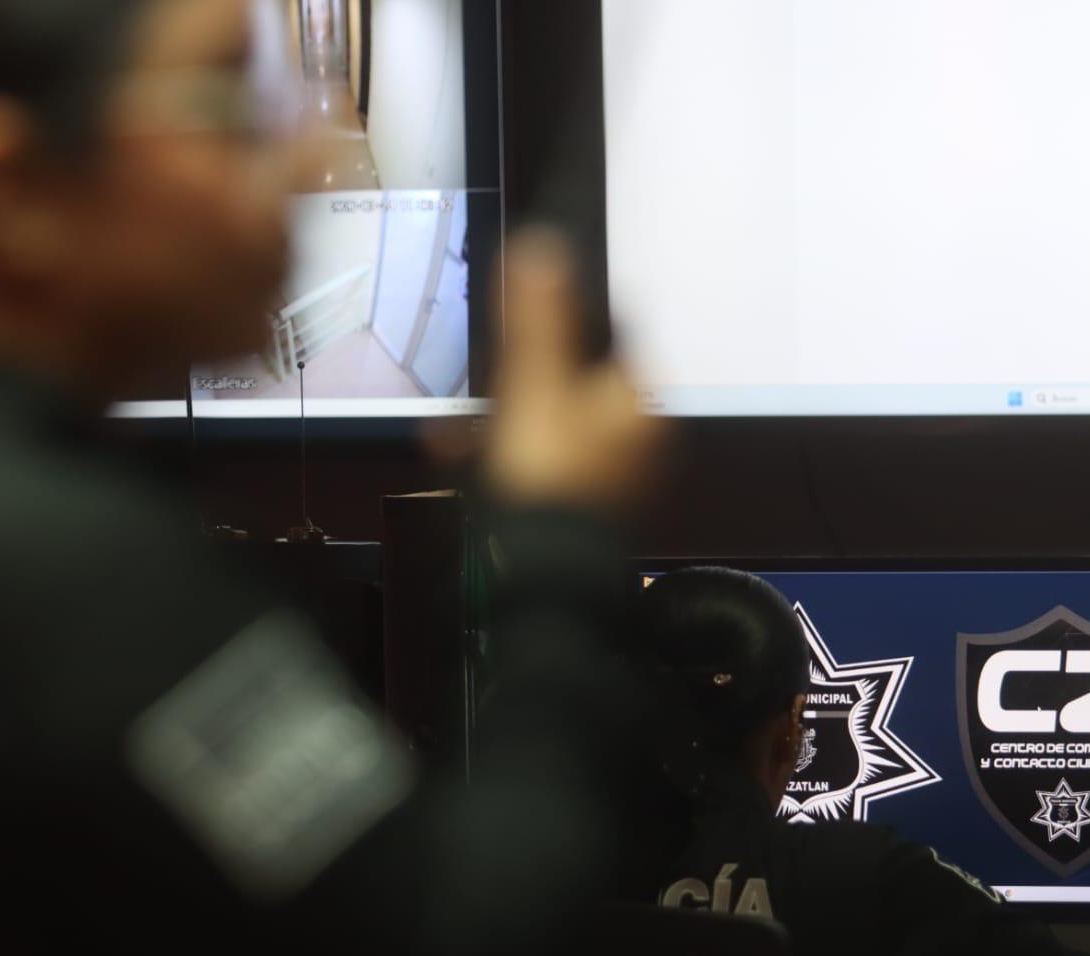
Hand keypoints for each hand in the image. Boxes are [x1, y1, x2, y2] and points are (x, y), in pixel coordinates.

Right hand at [484, 229, 660, 511]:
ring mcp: (609, 472)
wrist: (542, 573)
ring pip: (549, 422)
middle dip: (514, 377)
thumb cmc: (546, 479)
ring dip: (499, 418)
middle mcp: (633, 434)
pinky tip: (459, 457)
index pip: (608, 329)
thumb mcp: (533, 385)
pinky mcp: (581, 502)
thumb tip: (542, 247)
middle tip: (481, 380)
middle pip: (572, 379)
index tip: (518, 319)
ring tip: (456, 430)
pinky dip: (503, 453)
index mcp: (634, 397)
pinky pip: (540, 460)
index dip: (561, 316)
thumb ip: (538, 318)